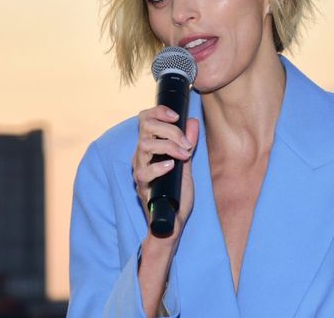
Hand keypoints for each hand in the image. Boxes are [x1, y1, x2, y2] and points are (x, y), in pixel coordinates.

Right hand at [132, 105, 199, 240]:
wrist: (173, 221)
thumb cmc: (177, 193)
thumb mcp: (186, 164)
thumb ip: (187, 143)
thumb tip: (192, 121)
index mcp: (150, 147)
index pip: (145, 119)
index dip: (158, 112)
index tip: (176, 116)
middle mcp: (141, 156)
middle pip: (145, 127)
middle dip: (169, 129)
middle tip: (186, 142)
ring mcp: (140, 170)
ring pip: (144, 145)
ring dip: (169, 146)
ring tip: (184, 155)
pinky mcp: (142, 186)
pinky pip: (144, 172)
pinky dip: (159, 166)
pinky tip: (172, 166)